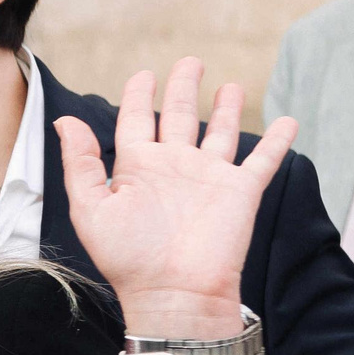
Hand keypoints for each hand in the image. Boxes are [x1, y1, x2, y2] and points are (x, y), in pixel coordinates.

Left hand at [56, 59, 297, 340]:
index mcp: (137, 168)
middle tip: (191, 62)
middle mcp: (174, 167)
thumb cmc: (128, 258)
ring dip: (226, 109)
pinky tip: (288, 121)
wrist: (174, 293)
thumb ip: (80, 163)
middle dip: (184, 88)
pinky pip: (262, 160)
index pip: (137, 120)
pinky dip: (276, 141)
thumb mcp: (91, 209)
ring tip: (229, 85)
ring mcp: (208, 177)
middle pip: (180, 116)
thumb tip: (65, 122)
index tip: (144, 75)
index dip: (139, 96)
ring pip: (219, 133)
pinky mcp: (240, 192)